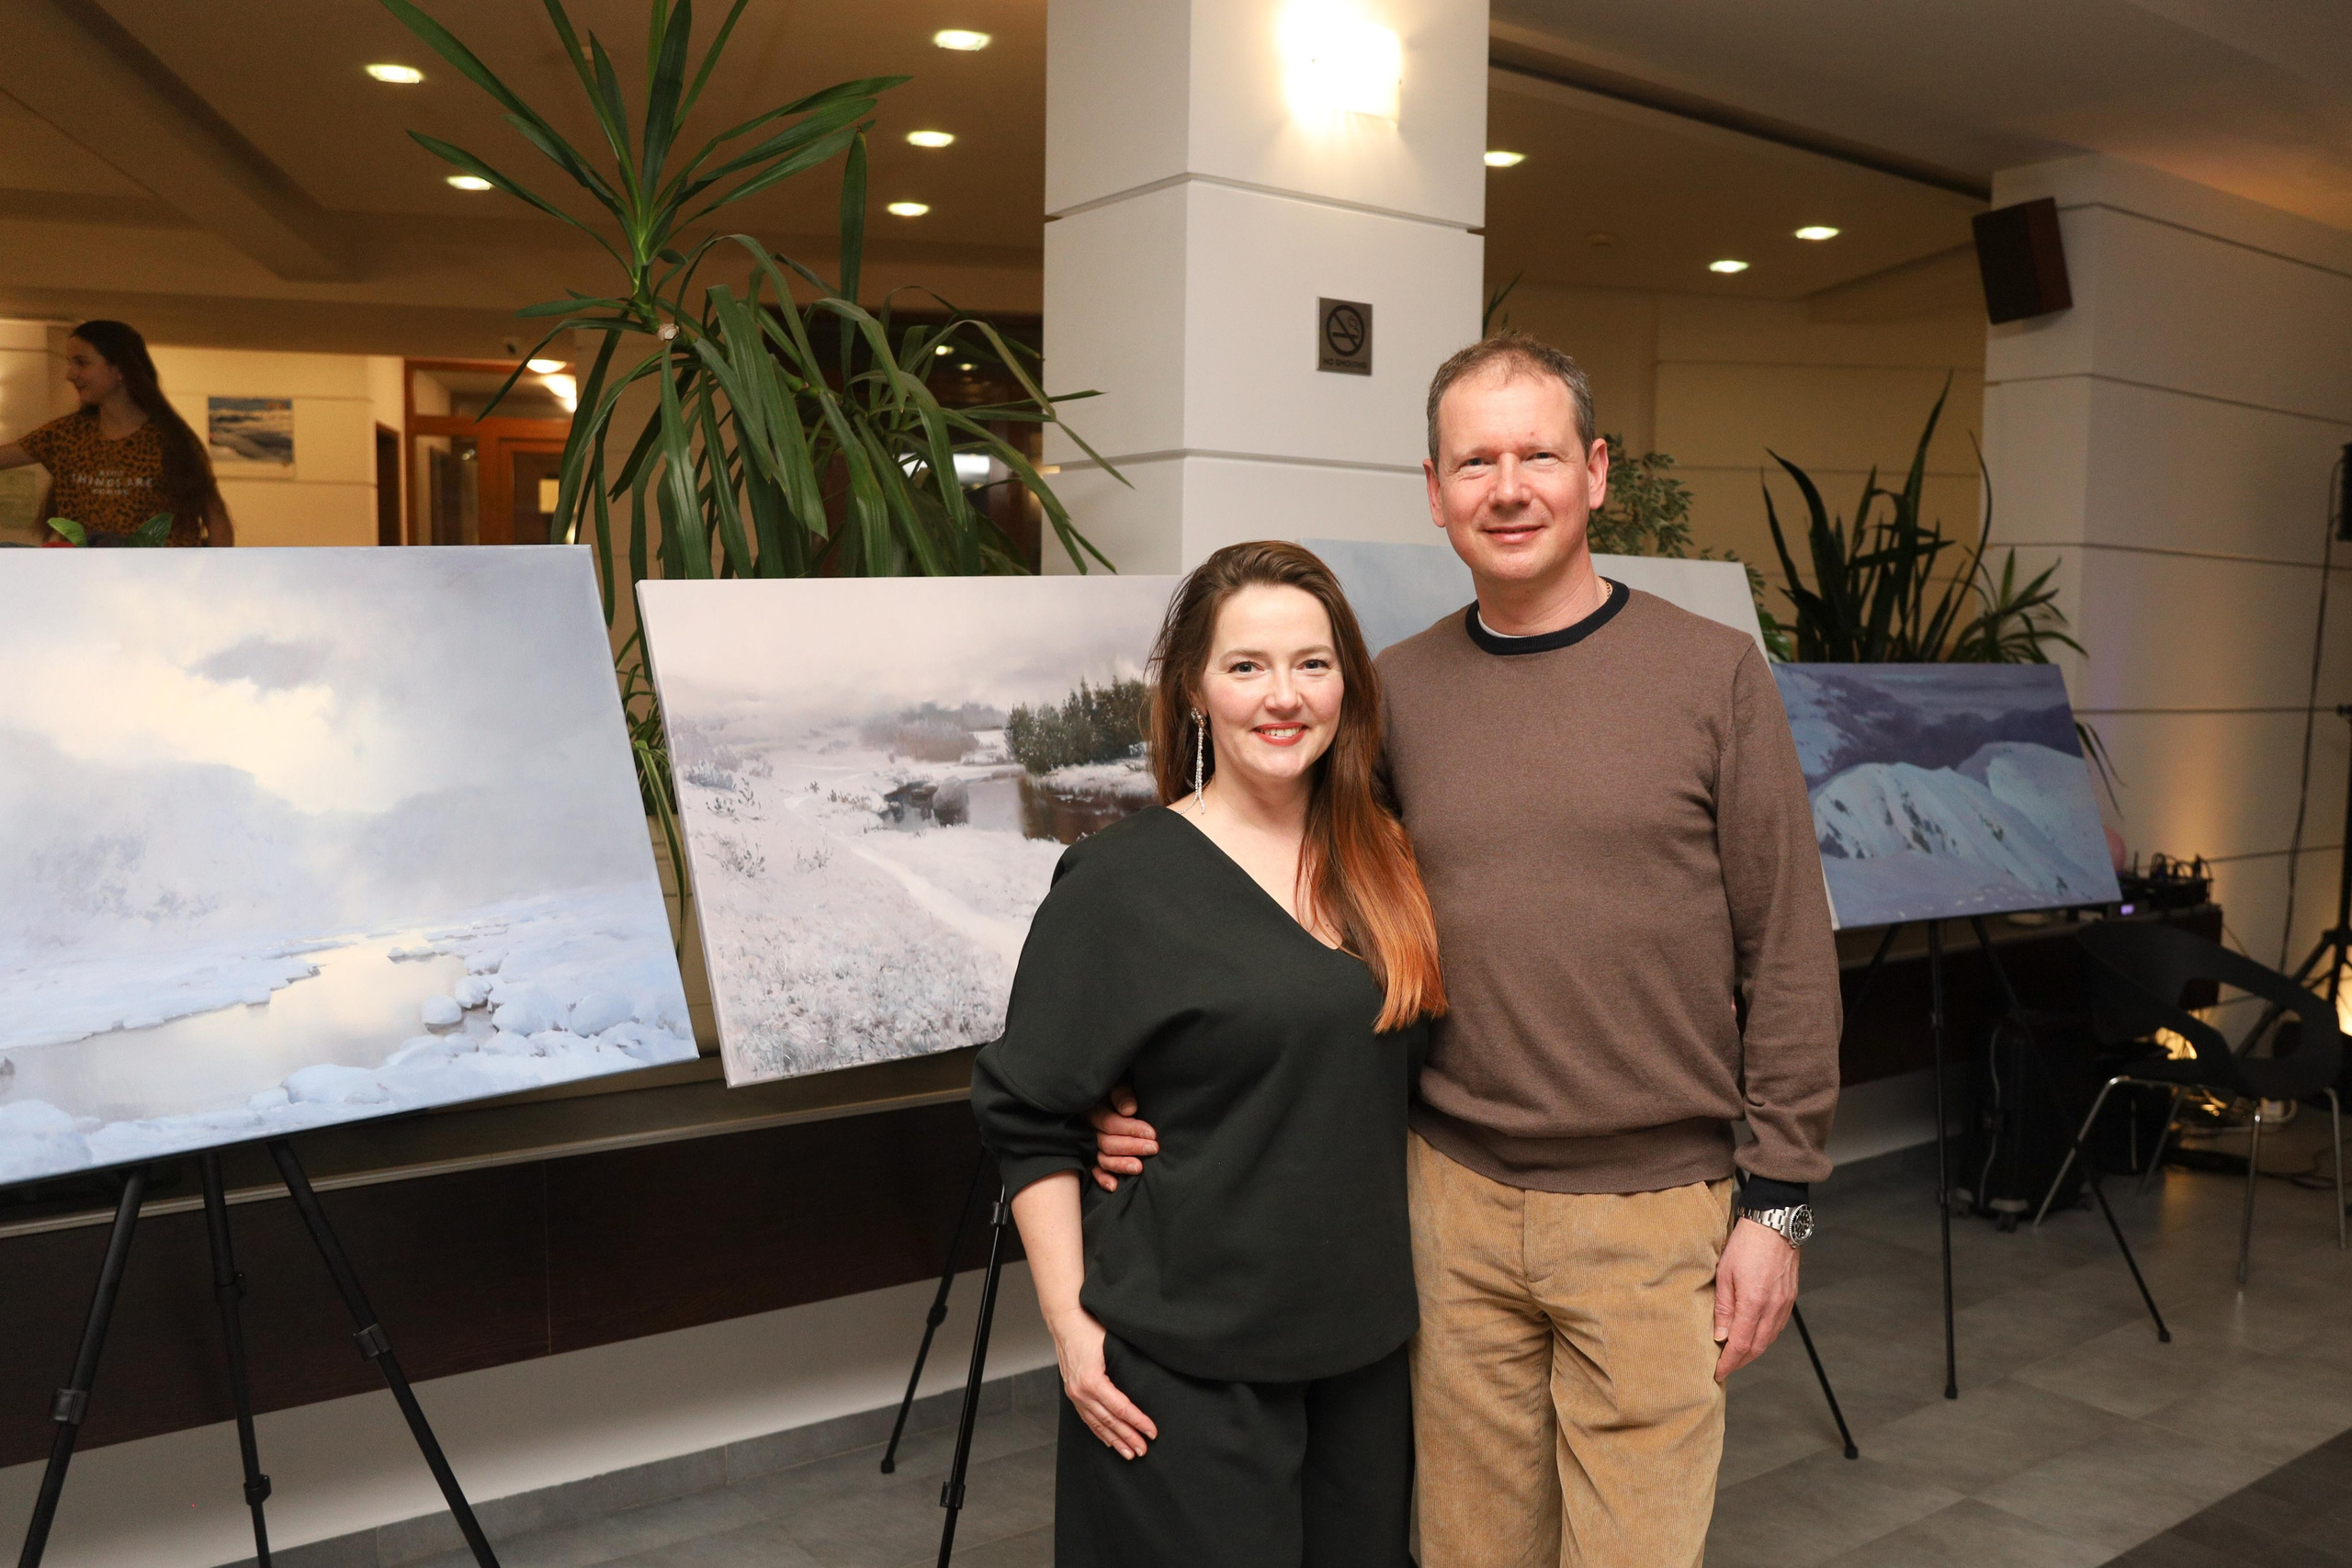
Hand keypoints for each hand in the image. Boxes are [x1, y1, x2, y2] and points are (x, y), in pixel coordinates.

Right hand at [1050, 1306, 1157, 1458]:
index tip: (1152, 1431)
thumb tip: (1151, 1377)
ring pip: (1097, 1423)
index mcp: (1092, 1380)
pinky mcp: (1072, 1392)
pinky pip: (1087, 1417)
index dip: (1138, 1421)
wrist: (1065, 1319)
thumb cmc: (1090, 1326)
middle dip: (1128, 1437)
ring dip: (1114, 1440)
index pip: (1121, 1408)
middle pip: (1109, 1421)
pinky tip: (1109, 1441)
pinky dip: (1099, 1431)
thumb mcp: (1112, 1342)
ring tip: (1129, 1454)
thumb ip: (1127, 1362)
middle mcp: (1080, 1391)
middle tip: (1144, 1451)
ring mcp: (1074, 1393)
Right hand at [1087, 1085, 1158, 1193]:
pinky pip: (1095, 1171)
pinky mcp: (1093, 1157)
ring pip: (1103, 1158)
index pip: (1109, 1123)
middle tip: (1153, 1148)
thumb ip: (1122, 1094)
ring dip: (1120, 1164)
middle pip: (1107, 1143)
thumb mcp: (1118, 1084)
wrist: (1110, 1096)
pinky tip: (1114, 1186)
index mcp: (1093, 1110)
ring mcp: (1090, 1145)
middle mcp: (1089, 1129)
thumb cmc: (1118, 1091)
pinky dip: (1103, 1179)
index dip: (1130, 1129)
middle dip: (1131, 1146)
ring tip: (1139, 1168)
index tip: (1151, 1133)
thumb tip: (1129, 1110)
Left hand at [1713, 1218, 1798, 1381]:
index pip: (1741, 1345)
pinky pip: (1778, 1326)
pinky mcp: (1790, 1296)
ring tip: (1737, 1354)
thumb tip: (1720, 1336)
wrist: (1774, 1223)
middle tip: (1725, 1367)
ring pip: (1769, 1338)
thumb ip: (1723, 1308)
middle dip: (1740, 1361)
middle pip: (1757, 1347)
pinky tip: (1755, 1335)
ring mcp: (1785, 1303)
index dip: (1729, 1362)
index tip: (1718, 1372)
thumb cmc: (1746, 1244)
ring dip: (1753, 1351)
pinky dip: (1765, 1336)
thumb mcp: (1724, 1274)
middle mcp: (1773, 1308)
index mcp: (1754, 1303)